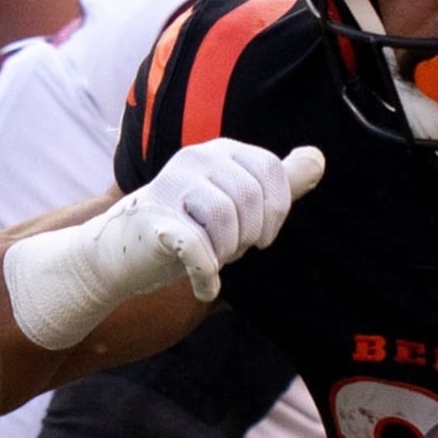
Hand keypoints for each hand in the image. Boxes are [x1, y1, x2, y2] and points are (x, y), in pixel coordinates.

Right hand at [4, 139, 324, 349]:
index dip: (275, 211)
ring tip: (211, 257)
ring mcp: (171, 185)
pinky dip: (208, 276)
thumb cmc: (188, 229)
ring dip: (227, 251)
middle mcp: (196, 158)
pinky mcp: (153, 219)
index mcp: (222, 151)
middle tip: (228, 247)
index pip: (272, 171)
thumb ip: (280, 182)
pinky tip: (205, 287)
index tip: (258, 233)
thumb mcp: (239, 202)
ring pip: (227, 219)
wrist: (119, 256)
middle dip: (249, 234)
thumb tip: (318, 157)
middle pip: (251, 197)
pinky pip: (200, 249)